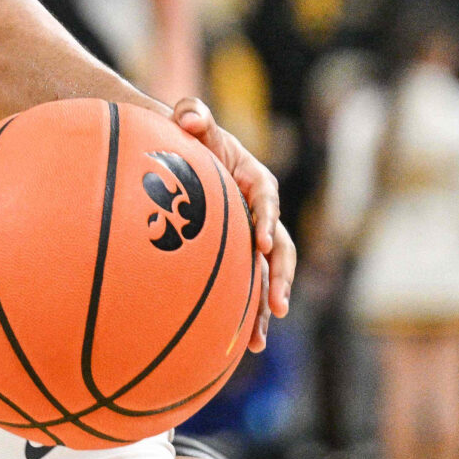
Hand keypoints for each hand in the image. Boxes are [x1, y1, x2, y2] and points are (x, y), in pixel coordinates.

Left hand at [169, 96, 294, 350]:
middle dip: (279, 275)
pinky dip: (248, 312)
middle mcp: (260, 211)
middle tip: (277, 303)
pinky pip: (248, 285)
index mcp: (254, 179)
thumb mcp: (190, 119)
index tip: (262, 242)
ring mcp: (252, 236)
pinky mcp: (239, 255)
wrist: (180, 153)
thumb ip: (193, 114)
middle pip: (279, 246)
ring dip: (267, 303)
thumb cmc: (186, 136)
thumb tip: (190, 117)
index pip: (266, 198)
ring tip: (260, 338)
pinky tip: (245, 345)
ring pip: (267, 273)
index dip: (267, 219)